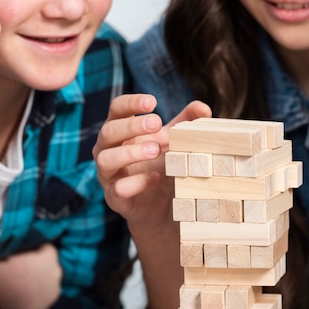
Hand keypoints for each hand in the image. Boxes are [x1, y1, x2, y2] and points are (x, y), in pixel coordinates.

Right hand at [93, 94, 210, 230]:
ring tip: (155, 150)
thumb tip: (202, 108)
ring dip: (130, 152)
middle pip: (108, 131)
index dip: (130, 103)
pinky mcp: (115, 198)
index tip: (153, 102)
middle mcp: (108, 150)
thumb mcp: (174, 141)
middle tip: (157, 123)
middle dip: (131, 126)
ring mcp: (108, 175)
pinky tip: (154, 177)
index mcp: (121, 130)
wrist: (161, 205)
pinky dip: (135, 183)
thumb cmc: (162, 165)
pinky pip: (117, 189)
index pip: (116, 109)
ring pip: (105, 159)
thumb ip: (185, 123)